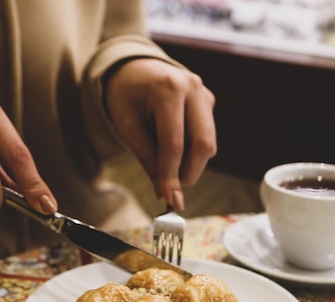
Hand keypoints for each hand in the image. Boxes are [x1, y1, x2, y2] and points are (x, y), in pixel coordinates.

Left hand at [104, 58, 216, 210]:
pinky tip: (173, 148)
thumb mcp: (127, 126)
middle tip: (171, 189)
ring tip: (167, 166)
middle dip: (188, 173)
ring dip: (191, 165)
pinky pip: (206, 136)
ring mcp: (204, 93)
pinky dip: (192, 152)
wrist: (134, 68)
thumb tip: (166, 194)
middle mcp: (192, 87)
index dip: (172, 175)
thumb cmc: (126, 95)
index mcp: (168, 88)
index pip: (174, 143)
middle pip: (202, 144)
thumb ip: (148, 160)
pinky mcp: (208, 102)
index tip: (170, 199)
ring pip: (208, 143)